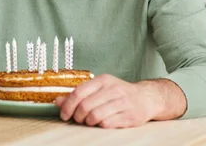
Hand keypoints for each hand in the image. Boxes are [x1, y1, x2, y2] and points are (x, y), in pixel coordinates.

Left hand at [55, 74, 182, 127]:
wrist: (147, 98)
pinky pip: (107, 124)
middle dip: (77, 116)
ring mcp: (123, 103)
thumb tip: (58, 102)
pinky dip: (100, 126)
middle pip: (85, 106)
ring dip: (88, 122)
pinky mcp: (130, 116)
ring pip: (95, 116)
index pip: (79, 92)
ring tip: (89, 121)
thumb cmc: (118, 93)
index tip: (63, 114)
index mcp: (103, 80)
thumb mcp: (99, 89)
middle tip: (77, 119)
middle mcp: (113, 89)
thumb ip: (79, 94)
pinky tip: (102, 123)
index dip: (68, 105)